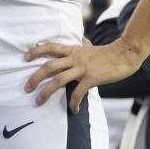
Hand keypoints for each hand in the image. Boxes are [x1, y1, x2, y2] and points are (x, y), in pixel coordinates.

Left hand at [23, 38, 142, 112]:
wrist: (124, 55)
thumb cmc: (107, 53)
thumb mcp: (91, 46)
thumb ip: (84, 44)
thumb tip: (82, 40)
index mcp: (73, 50)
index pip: (50, 47)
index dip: (36, 51)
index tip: (25, 57)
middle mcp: (74, 58)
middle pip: (49, 66)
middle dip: (35, 77)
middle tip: (26, 87)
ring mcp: (82, 68)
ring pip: (58, 80)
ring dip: (46, 92)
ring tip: (38, 101)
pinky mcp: (91, 78)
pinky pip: (78, 92)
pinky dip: (73, 102)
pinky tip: (73, 110)